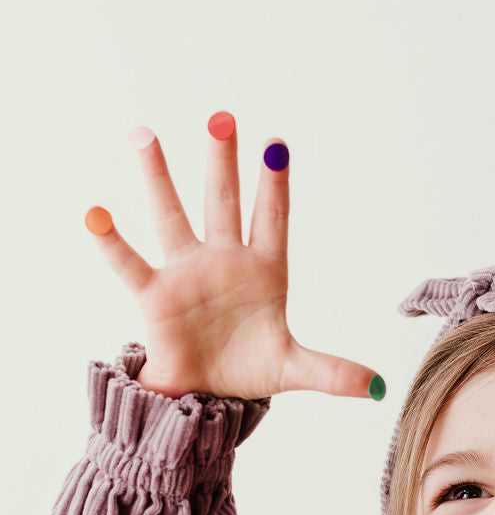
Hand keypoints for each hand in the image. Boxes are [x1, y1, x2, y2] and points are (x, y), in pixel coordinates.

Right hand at [84, 114, 384, 401]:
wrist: (207, 395)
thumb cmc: (250, 370)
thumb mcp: (294, 370)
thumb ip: (333, 372)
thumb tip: (379, 387)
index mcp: (264, 272)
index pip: (272, 219)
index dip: (274, 185)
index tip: (276, 146)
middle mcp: (224, 262)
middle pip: (222, 203)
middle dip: (222, 163)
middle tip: (221, 118)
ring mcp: (188, 274)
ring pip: (172, 218)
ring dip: (159, 178)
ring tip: (145, 136)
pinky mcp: (157, 297)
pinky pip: (132, 266)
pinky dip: (113, 243)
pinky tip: (96, 214)